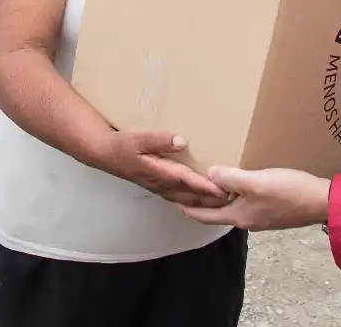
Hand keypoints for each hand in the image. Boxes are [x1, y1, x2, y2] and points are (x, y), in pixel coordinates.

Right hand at [99, 130, 231, 207]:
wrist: (106, 154)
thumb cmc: (123, 144)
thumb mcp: (139, 137)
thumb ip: (160, 140)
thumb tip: (182, 142)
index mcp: (160, 172)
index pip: (187, 180)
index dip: (206, 186)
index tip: (224, 189)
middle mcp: (163, 184)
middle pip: (192, 195)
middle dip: (212, 199)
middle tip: (235, 198)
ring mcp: (161, 188)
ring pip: (188, 199)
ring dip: (206, 202)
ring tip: (226, 202)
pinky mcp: (160, 187)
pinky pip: (182, 198)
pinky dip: (196, 201)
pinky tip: (205, 201)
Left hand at [179, 167, 330, 230]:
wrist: (322, 202)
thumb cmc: (288, 192)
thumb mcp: (255, 182)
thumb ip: (230, 178)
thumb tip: (208, 175)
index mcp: (239, 216)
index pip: (206, 216)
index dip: (188, 209)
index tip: (173, 202)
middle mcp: (248, 220)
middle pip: (219, 212)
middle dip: (203, 201)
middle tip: (189, 188)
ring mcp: (262, 216)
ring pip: (234, 207)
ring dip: (221, 197)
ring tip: (212, 182)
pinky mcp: (274, 210)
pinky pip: (248, 202)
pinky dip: (237, 194)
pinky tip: (240, 182)